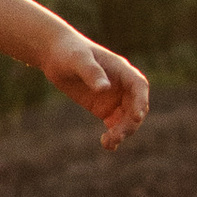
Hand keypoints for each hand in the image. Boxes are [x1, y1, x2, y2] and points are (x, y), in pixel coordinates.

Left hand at [39, 28, 149, 150]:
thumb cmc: (68, 51)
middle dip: (130, 123)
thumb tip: (104, 88)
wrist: (55, 55)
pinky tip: (108, 145)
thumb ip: (92, 72)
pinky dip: (114, 136)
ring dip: (123, 132)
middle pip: (135, 107)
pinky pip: (115, 125)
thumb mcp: (78, 60)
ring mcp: (114, 98)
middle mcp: (122, 85)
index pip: (139, 86)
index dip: (141, 101)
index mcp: (121, 70)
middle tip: (115, 136)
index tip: (137, 116)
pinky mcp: (104, 109)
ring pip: (127, 119)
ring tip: (108, 143)